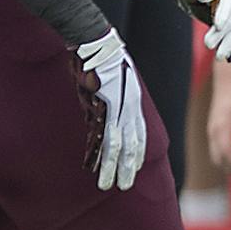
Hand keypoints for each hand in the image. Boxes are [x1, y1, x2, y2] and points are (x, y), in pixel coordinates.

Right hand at [75, 30, 146, 190]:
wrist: (97, 42)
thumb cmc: (105, 56)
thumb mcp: (118, 77)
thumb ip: (116, 93)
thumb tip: (107, 103)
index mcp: (134, 102)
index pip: (139, 134)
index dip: (137, 153)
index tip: (134, 169)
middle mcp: (127, 109)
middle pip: (129, 145)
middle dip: (126, 168)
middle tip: (124, 187)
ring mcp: (113, 109)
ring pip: (114, 146)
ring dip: (110, 168)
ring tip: (108, 185)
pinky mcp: (98, 107)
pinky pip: (97, 135)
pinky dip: (95, 153)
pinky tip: (91, 166)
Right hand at [206, 70, 230, 179]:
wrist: (229, 79)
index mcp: (221, 129)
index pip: (228, 157)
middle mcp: (212, 133)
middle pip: (218, 161)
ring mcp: (211, 131)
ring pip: (216, 156)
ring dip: (228, 166)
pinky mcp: (213, 129)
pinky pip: (216, 149)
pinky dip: (225, 158)